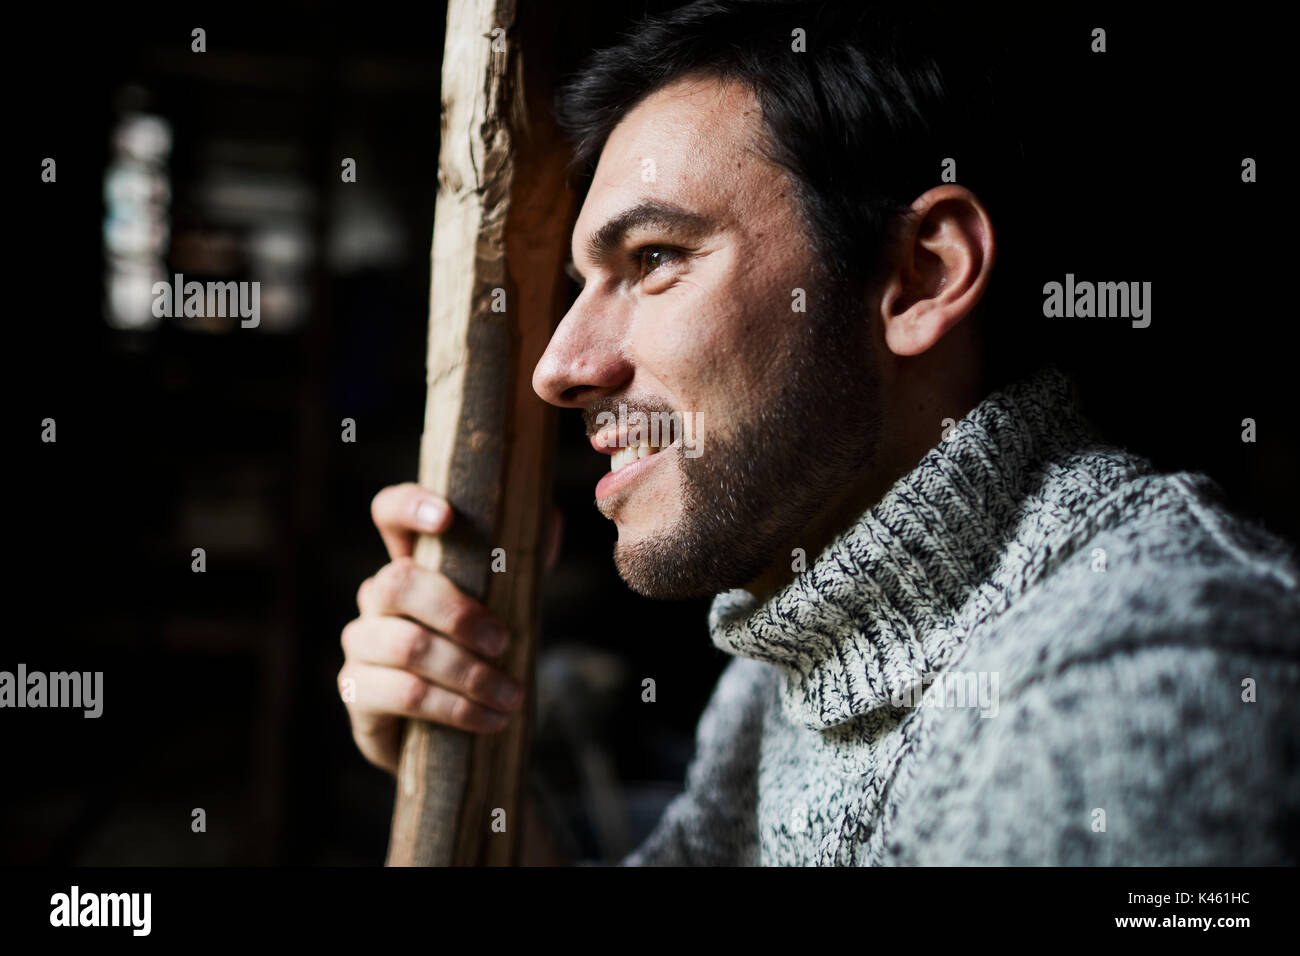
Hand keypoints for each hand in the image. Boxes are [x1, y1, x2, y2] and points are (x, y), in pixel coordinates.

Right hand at [338, 482, 536, 774]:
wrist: (454, 731)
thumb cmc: (481, 653)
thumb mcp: (508, 603)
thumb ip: (524, 561)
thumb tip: (550, 518)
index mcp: (412, 562)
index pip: (389, 513)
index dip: (408, 506)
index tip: (447, 518)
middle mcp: (376, 596)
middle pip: (397, 583)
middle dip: (458, 613)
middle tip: (504, 642)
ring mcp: (361, 643)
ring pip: (406, 646)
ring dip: (468, 673)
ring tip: (510, 695)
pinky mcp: (357, 692)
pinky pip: (404, 694)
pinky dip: (456, 708)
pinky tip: (490, 720)